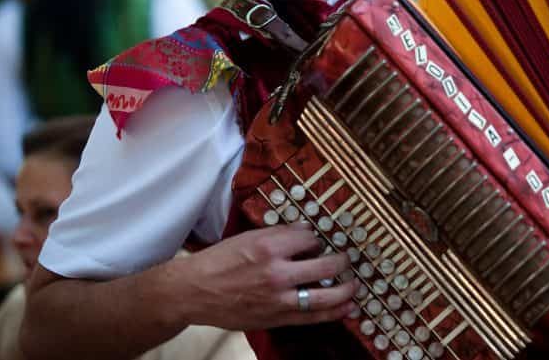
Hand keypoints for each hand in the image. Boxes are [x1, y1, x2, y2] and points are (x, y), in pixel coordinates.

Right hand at [176, 222, 357, 329]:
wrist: (193, 291)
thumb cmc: (219, 261)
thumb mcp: (248, 237)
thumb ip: (280, 235)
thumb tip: (306, 231)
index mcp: (270, 247)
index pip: (310, 239)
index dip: (317, 240)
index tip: (317, 243)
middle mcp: (278, 272)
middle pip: (327, 265)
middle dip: (342, 262)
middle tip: (347, 260)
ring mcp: (278, 298)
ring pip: (325, 296)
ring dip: (346, 290)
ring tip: (355, 286)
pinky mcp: (275, 317)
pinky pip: (311, 317)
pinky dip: (333, 313)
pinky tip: (347, 308)